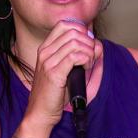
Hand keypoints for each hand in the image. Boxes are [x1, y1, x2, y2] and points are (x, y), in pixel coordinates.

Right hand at [20, 20, 102, 137]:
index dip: (81, 30)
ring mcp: (47, 61)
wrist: (40, 112)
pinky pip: (75, 56)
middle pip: (73, 31)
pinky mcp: (54, 73)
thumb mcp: (65, 69)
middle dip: (88, 42)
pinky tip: (85, 69)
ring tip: (88, 64)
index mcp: (45, 48)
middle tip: (90, 56)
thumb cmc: (54, 94)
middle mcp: (45, 52)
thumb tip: (97, 44)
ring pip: (75, 42)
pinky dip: (86, 60)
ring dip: (88, 52)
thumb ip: (78, 55)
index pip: (64, 24)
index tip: (87, 44)